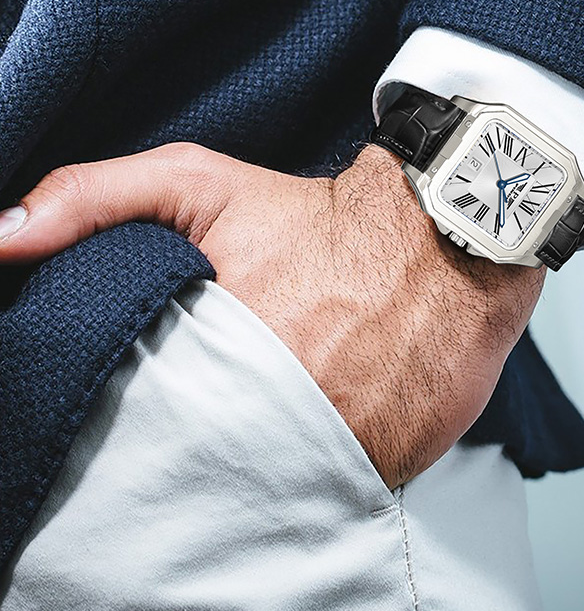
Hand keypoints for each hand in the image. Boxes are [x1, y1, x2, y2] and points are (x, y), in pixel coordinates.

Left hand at [0, 143, 544, 487]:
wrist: (444, 245)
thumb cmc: (321, 219)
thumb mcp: (200, 182)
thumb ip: (96, 198)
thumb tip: (1, 235)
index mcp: (201, 353)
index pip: (117, 425)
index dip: (108, 428)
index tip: (109, 422)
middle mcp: (259, 414)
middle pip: (178, 470)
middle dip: (171, 455)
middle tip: (188, 422)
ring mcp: (321, 451)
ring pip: (247, 494)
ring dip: (238, 472)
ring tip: (244, 431)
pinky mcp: (374, 472)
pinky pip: (313, 497)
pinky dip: (299, 480)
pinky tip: (296, 441)